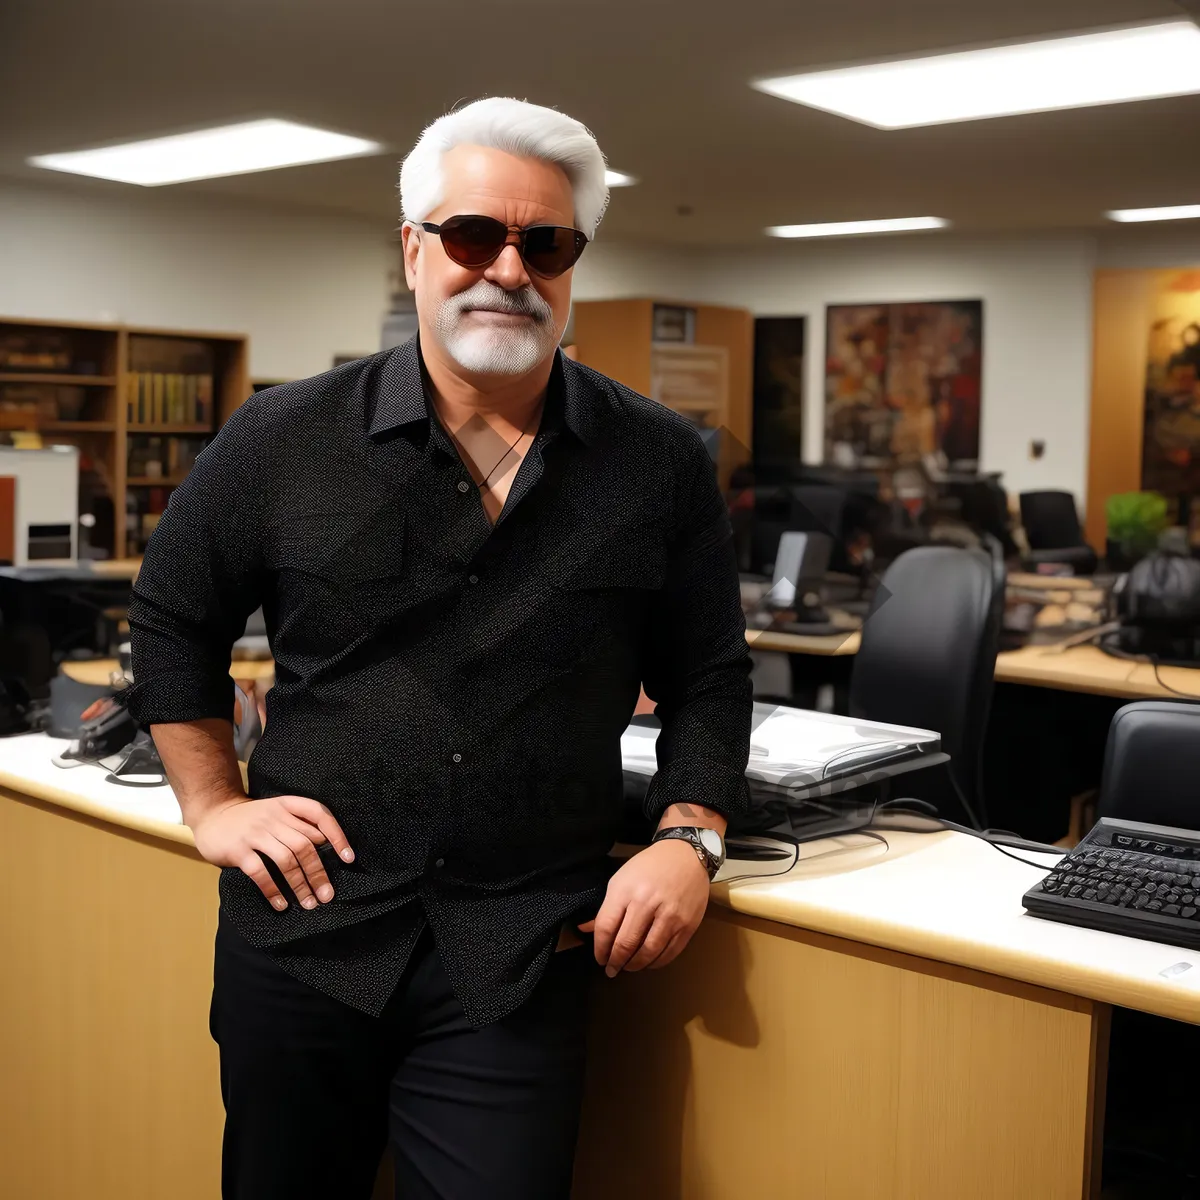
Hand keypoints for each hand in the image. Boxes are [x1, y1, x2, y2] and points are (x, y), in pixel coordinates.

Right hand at [191, 794, 353, 912]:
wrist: (212, 814)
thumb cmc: (251, 818)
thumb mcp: (277, 812)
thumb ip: (298, 825)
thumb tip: (327, 850)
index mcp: (287, 805)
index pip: (320, 815)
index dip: (337, 836)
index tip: (348, 859)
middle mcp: (274, 817)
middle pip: (305, 845)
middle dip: (319, 873)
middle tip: (327, 895)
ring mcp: (255, 833)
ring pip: (286, 860)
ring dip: (300, 885)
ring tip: (308, 903)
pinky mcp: (238, 850)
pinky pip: (260, 872)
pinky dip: (272, 890)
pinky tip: (280, 904)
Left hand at [579, 839, 709, 976]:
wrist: (686, 854)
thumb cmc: (649, 866)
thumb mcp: (621, 879)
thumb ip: (605, 908)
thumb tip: (585, 930)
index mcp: (626, 890)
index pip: (606, 928)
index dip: (600, 948)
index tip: (600, 958)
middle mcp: (647, 903)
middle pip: (625, 944)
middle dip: (615, 962)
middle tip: (612, 969)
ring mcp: (669, 915)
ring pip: (648, 953)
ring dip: (634, 965)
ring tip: (628, 967)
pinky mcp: (687, 924)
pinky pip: (669, 953)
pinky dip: (656, 962)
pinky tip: (648, 962)